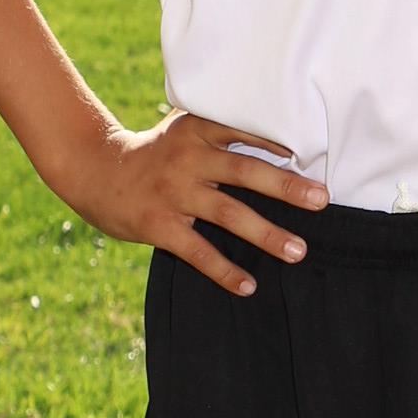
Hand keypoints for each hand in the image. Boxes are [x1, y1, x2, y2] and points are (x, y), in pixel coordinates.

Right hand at [58, 111, 326, 298]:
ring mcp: (172, 192)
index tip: (309, 152)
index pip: (242, 132)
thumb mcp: (186, 131)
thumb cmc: (158, 153)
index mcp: (197, 131)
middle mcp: (187, 158)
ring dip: (266, 233)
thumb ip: (225, 135)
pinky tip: (249, 286)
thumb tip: (288, 150)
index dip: (274, 142)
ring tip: (299, 251)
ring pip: (227, 213)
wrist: (95, 170)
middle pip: (244, 171)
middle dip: (285, 186)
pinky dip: (224, 270)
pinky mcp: (158, 225)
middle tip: (322, 200)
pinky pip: (197, 251)